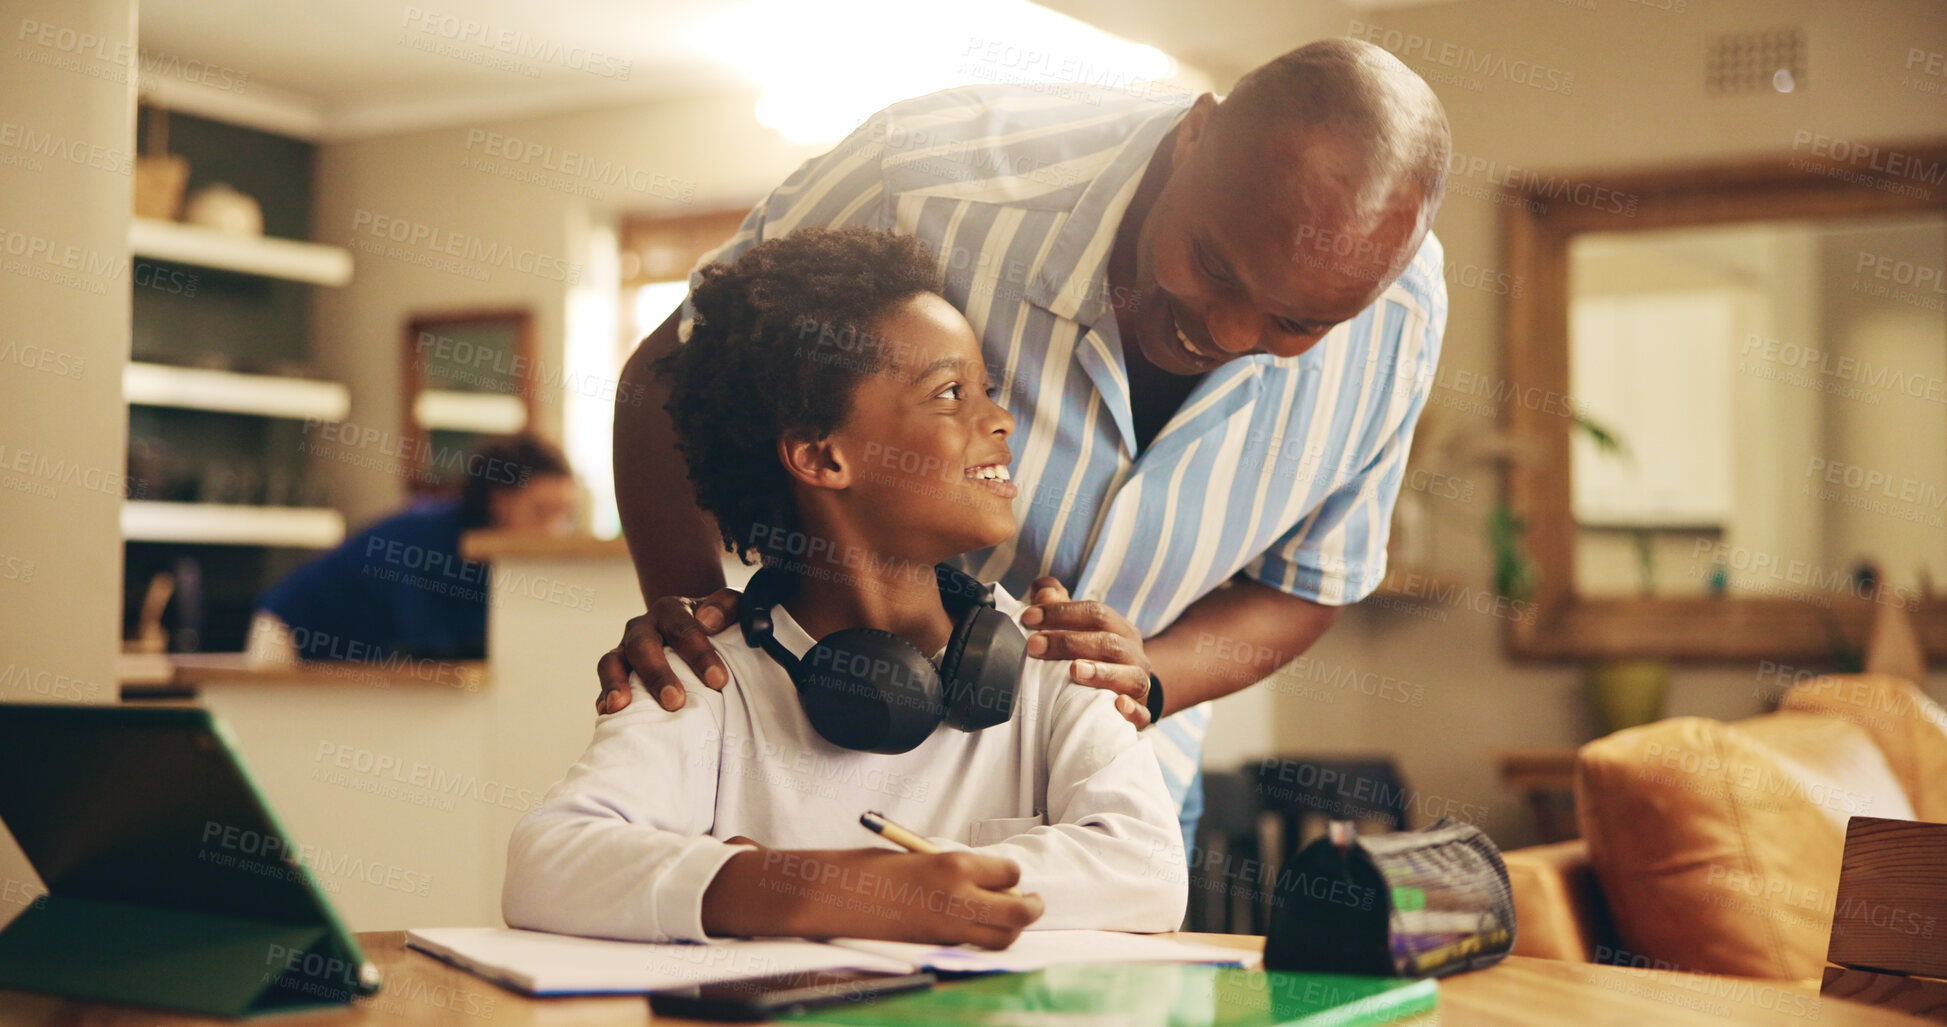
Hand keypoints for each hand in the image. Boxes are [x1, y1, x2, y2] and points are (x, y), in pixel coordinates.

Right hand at [595, 588, 741, 713]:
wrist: (695, 625)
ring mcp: (625, 650)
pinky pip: (603, 684)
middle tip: (675, 702)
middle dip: (657, 674)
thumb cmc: (717, 623)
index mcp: (671, 610)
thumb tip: (709, 620)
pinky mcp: (616, 672)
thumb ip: (727, 605)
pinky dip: (604, 698)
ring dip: (615, 683)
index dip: (700, 654)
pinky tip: (608, 715)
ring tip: (620, 707)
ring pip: (611, 661)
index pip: (683, 629)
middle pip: (643, 645)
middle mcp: (643, 627)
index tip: (718, 681)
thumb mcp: (731, 607)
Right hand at [703, 848, 1042, 948]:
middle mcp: (958, 898)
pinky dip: (984, 938)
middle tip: (1033, 902)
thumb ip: (955, 871)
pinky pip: (975, 946)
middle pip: (1018, 911)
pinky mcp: (935, 947)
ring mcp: (948, 927)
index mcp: (954, 865)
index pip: (1009, 872)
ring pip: (1003, 937)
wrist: (834, 895)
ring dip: (1011, 927)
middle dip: (1030, 907)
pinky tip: (977, 928)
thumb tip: (985, 883)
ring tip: (1011, 918)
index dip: (1011, 874)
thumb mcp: (920, 857)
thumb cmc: (872, 869)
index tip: (1007, 875)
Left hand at [1020, 577, 1153, 727]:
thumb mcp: (1080, 629)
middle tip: (1035, 646)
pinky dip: (1132, 710)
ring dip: (1101, 672)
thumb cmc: (1096, 656)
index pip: (1095, 613)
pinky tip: (1117, 705)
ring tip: (1074, 670)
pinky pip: (1142, 713)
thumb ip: (1059, 606)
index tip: (1029, 618)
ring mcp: (1140, 684)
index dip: (1062, 612)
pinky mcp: (1141, 713)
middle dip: (1069, 642)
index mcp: (1120, 629)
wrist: (1129, 691)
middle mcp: (1134, 654)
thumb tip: (1042, 589)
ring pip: (1130, 676)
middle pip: (1108, 642)